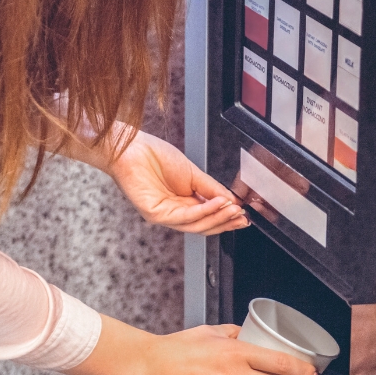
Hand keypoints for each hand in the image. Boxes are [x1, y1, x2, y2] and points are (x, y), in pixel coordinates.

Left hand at [107, 131, 247, 234]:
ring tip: (234, 209)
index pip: (207, 217)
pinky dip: (204, 210)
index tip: (243, 215)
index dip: (226, 218)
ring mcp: (164, 215)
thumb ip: (211, 188)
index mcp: (182, 204)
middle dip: (225, 222)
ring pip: (196, 225)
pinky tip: (217, 203)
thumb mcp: (192, 173)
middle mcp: (173, 212)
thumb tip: (230, 199)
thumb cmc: (155, 156)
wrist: (132, 148)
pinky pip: (185, 217)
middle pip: (204, 225)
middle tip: (242, 216)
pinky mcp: (155, 214)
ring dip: (218, 217)